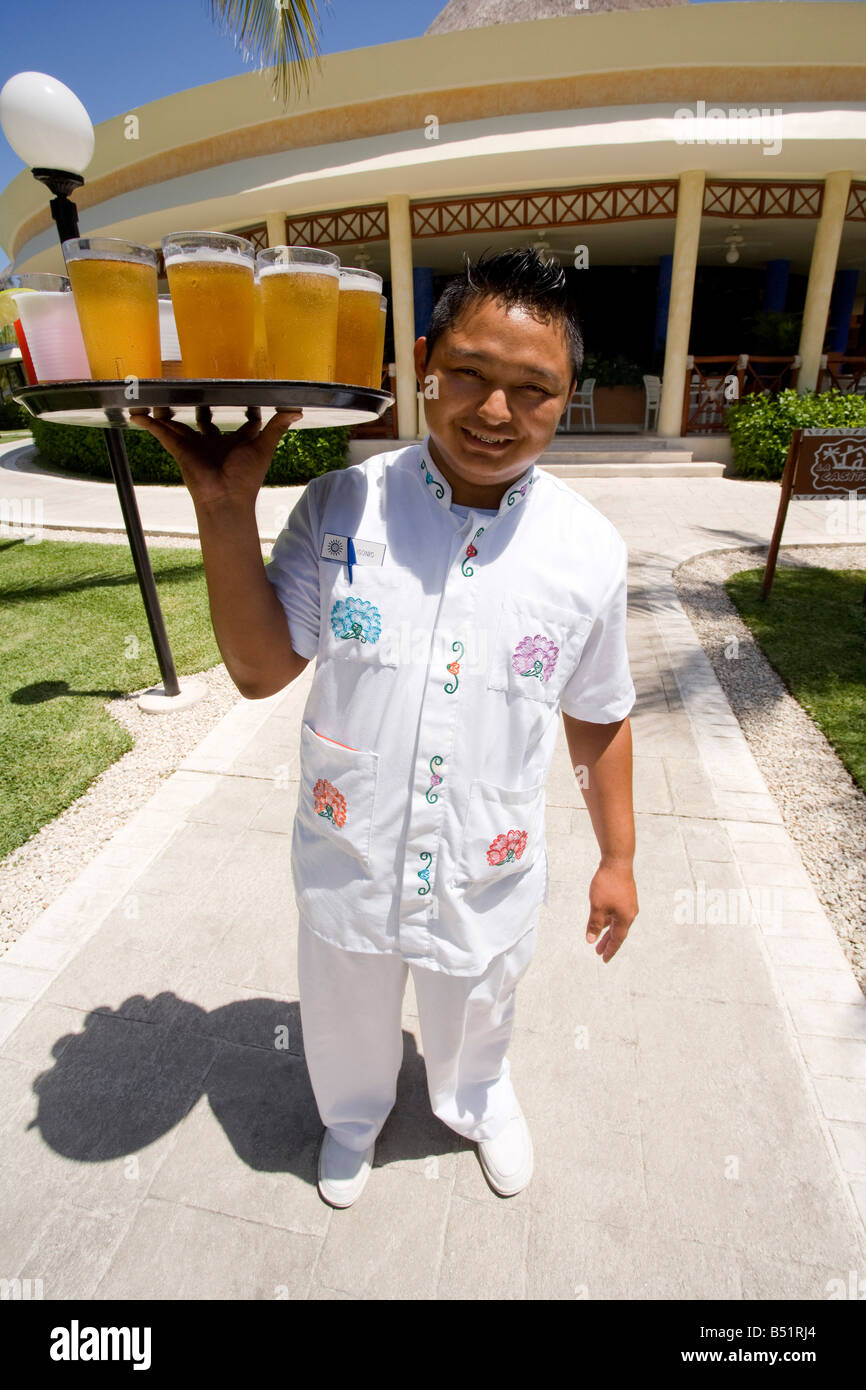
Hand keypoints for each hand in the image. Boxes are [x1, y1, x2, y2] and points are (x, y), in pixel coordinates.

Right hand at [129, 408, 301, 509]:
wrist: (226, 499)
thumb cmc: (246, 477)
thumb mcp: (263, 446)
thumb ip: (277, 427)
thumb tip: (296, 410)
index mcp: (235, 443)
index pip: (240, 423)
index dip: (244, 409)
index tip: (244, 394)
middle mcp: (214, 444)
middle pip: (204, 421)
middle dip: (200, 408)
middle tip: (195, 390)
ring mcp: (194, 447)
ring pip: (178, 425)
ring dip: (167, 414)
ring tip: (156, 398)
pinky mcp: (179, 450)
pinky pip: (161, 433)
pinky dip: (149, 424)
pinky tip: (136, 415)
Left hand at [585, 859, 637, 962]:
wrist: (617, 862)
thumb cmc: (608, 884)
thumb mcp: (597, 907)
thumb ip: (594, 925)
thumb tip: (591, 940)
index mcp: (625, 918)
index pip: (617, 939)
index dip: (610, 950)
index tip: (603, 959)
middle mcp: (630, 913)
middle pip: (618, 932)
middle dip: (608, 942)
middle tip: (598, 952)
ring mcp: (629, 904)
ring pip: (617, 922)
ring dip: (608, 930)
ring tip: (598, 938)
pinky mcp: (626, 896)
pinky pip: (618, 913)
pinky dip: (610, 919)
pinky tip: (603, 919)